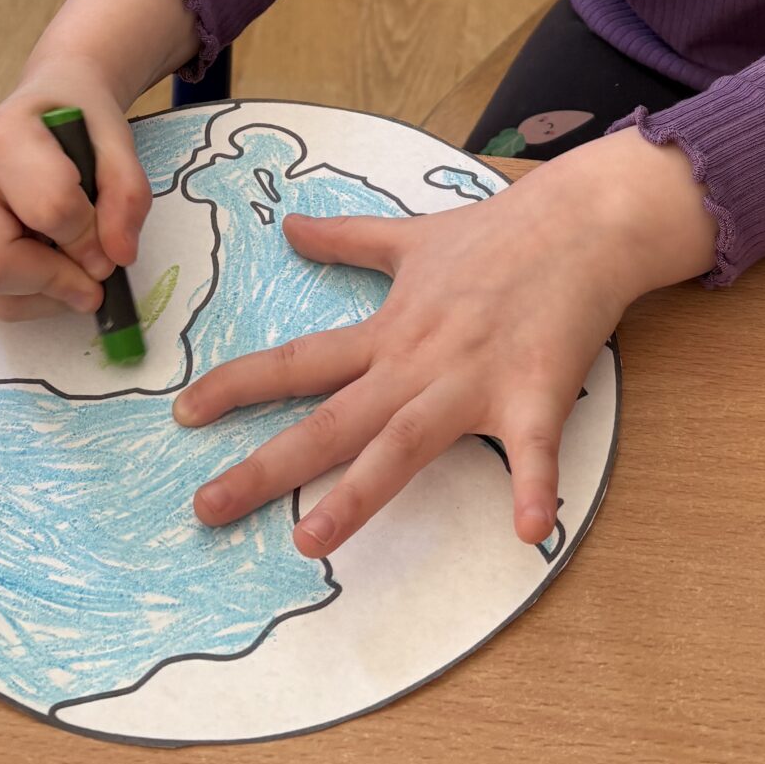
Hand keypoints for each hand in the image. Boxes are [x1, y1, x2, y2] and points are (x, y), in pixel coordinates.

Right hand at [0, 66, 150, 321]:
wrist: (44, 106)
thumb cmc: (78, 118)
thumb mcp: (116, 140)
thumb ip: (126, 193)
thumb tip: (118, 258)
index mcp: (5, 140)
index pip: (48, 209)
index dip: (89, 237)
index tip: (112, 243)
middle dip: (53, 280)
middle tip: (95, 276)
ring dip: (47, 294)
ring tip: (79, 267)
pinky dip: (34, 297)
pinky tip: (58, 267)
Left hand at [175, 128, 714, 552]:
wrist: (581, 220)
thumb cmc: (499, 232)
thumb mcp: (412, 233)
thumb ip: (349, 240)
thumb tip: (290, 227)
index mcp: (389, 329)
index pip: (299, 362)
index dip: (238, 386)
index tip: (183, 414)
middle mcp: (417, 360)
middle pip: (332, 420)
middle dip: (267, 466)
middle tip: (205, 509)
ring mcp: (473, 380)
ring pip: (404, 443)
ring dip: (358, 494)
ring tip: (310, 542)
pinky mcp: (534, 394)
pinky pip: (533, 451)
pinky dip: (533, 489)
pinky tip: (528, 531)